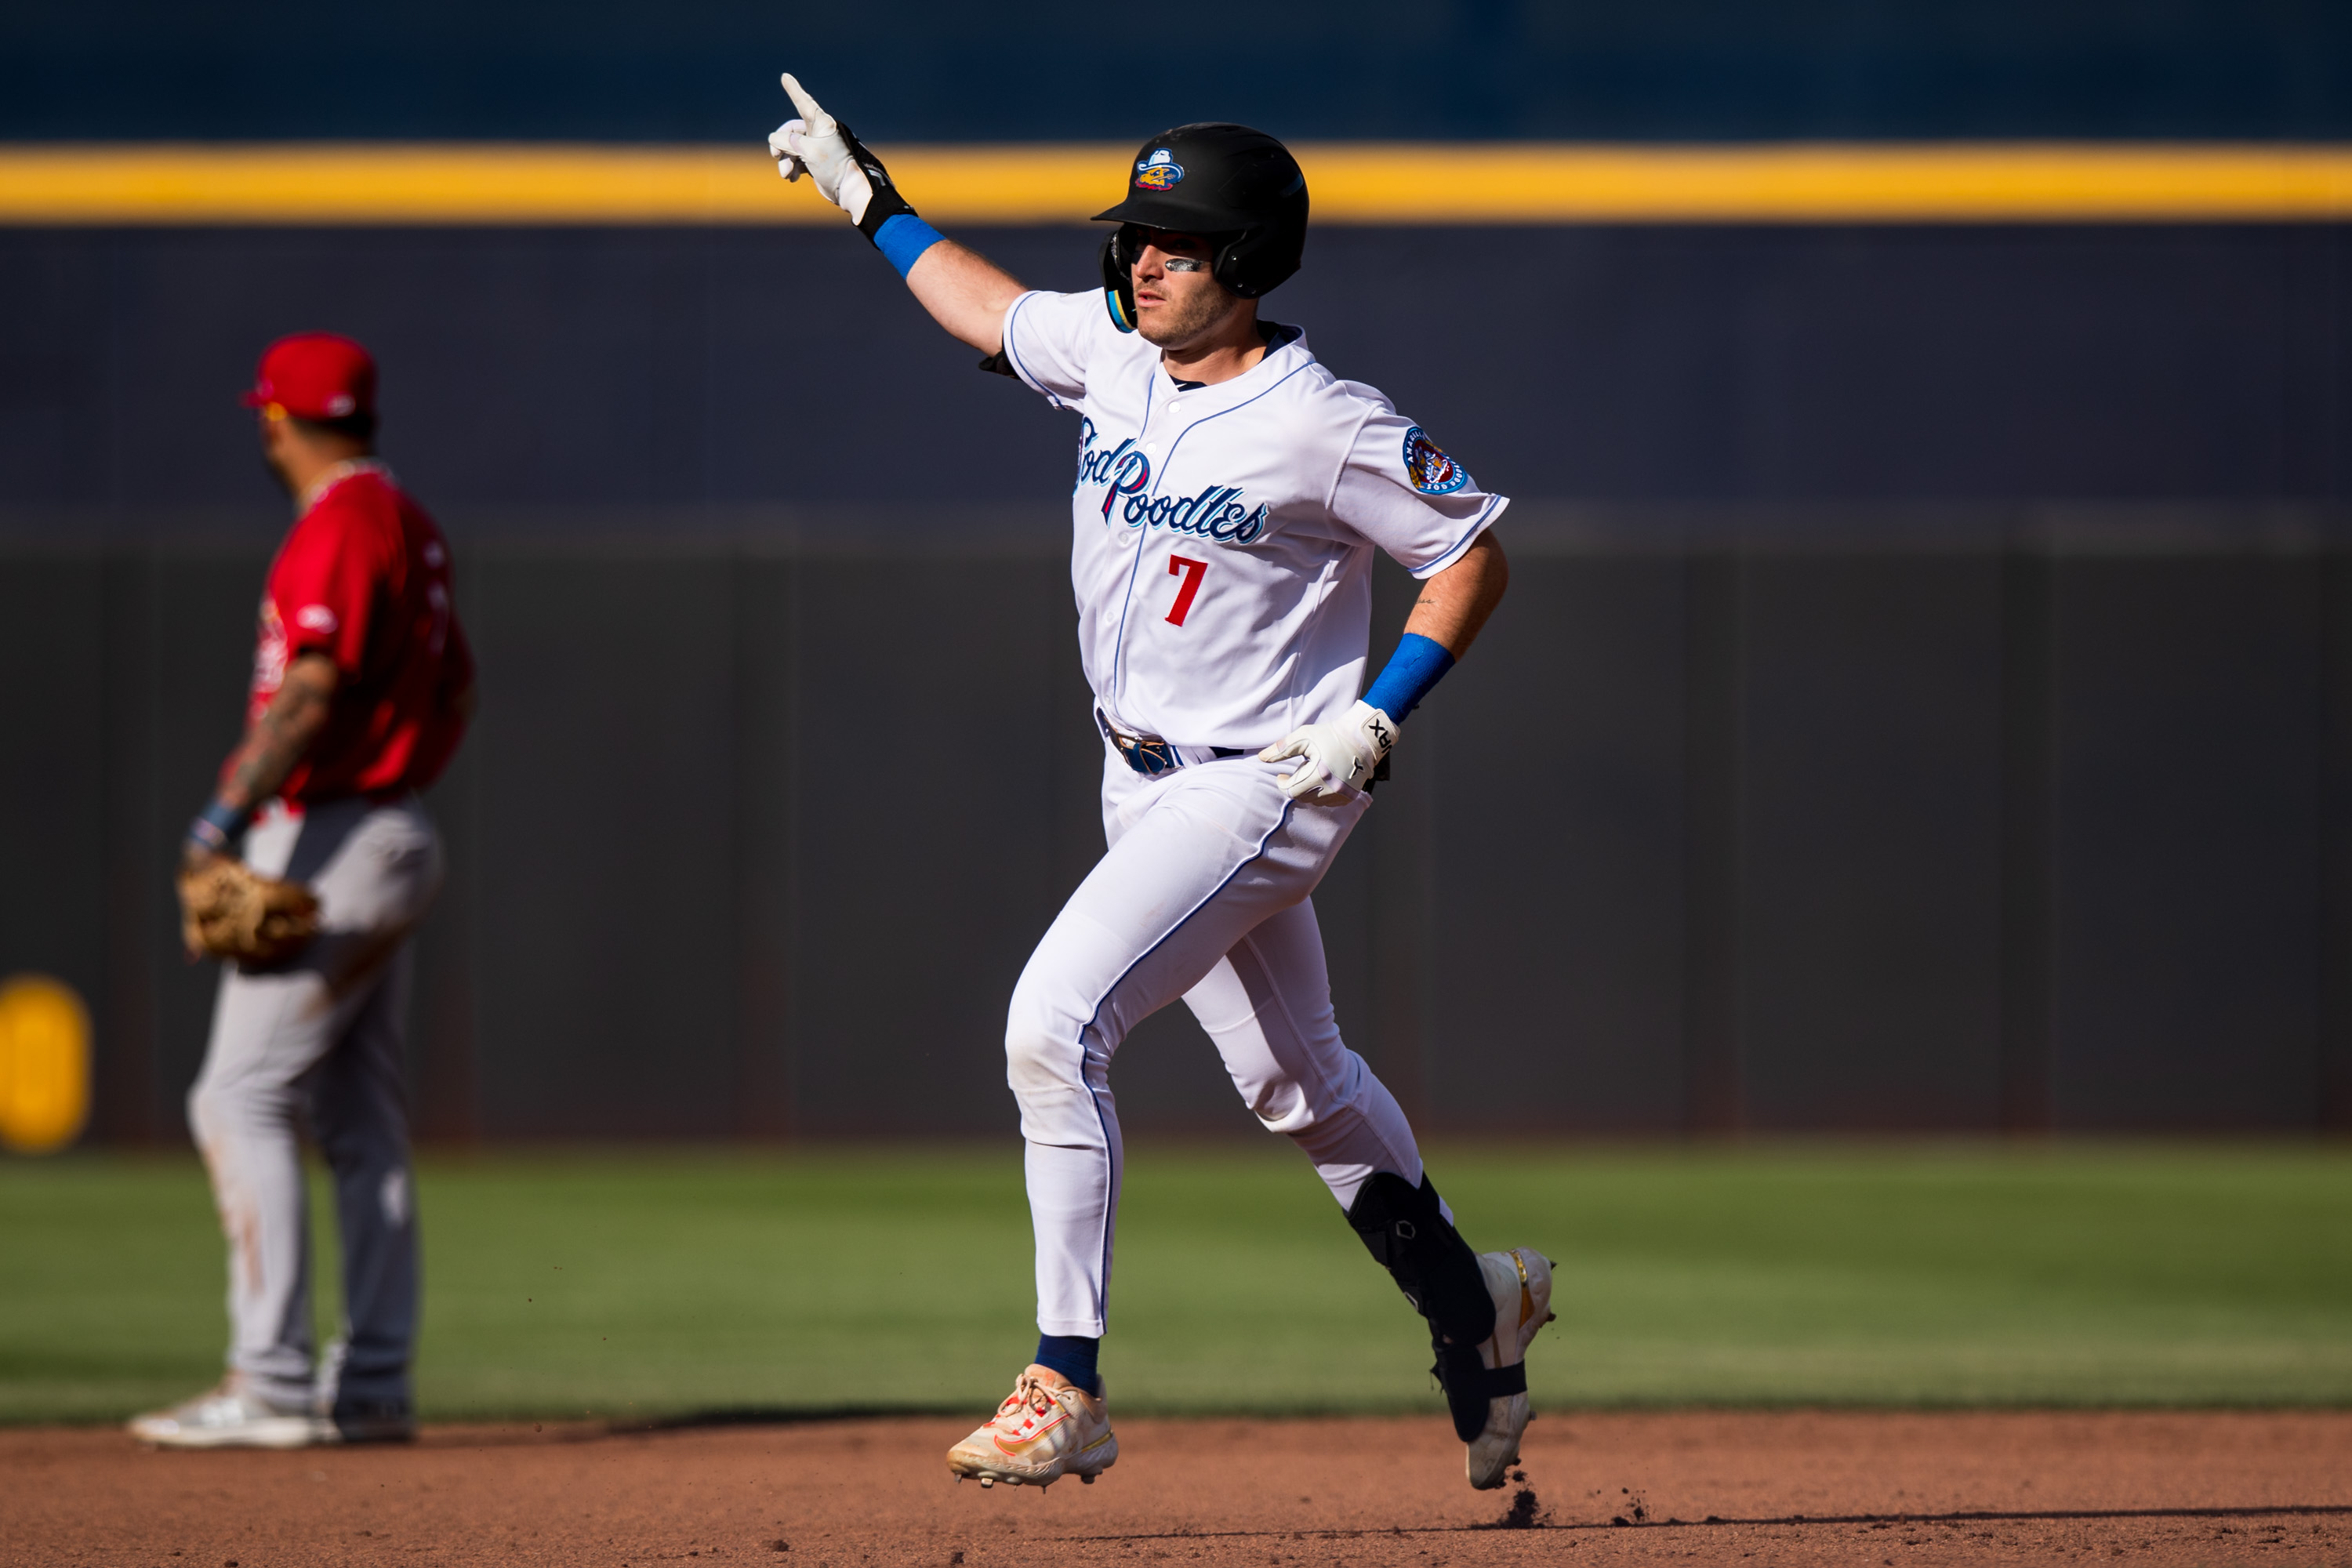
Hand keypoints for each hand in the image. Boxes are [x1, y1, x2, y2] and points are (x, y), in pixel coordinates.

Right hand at [770, 74, 881, 221]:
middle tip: (775, 155)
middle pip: (791, 131)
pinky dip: (792, 168)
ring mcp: (817, 147)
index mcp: (822, 123)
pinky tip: (792, 178)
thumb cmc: (834, 167)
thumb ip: (789, 142)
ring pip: (791, 148)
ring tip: (786, 174)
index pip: (804, 103)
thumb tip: (774, 139)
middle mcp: (819, 132)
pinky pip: (797, 160)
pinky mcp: (815, 162)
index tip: (785, 77)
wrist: (849, 190)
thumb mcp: (809, 150)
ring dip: (785, 161)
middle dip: (781, 145)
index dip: (794, 90)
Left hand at [1259, 700, 1397, 802]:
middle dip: (1295, 786)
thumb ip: (1281, 749)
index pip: (1291, 790)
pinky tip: (1323, 780)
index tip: (1281, 775)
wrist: (1362, 738)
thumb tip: (1261, 758)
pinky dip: (1322, 794)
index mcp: (1318, 774)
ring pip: (1315, 801)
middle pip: (1302, 797)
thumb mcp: (1303, 737)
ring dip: (1309, 790)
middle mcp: (1331, 788)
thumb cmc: (1330, 734)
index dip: (1282, 783)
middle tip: (1298, 771)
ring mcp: (1342, 794)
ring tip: (1313, 773)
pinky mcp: (1350, 796)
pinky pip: (1329, 802)